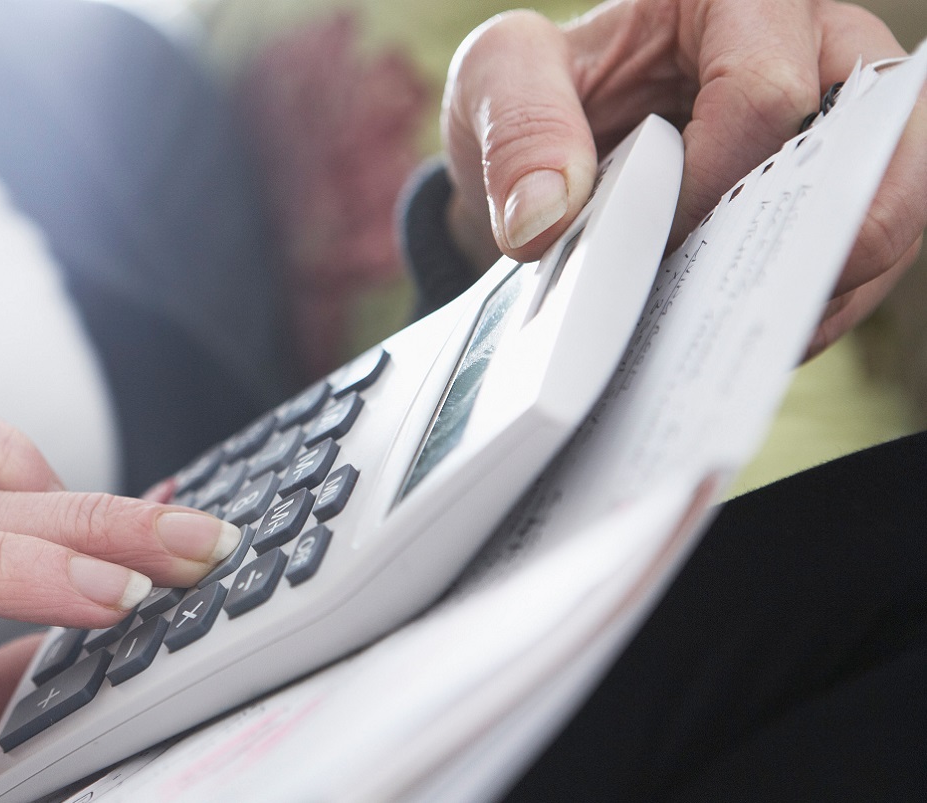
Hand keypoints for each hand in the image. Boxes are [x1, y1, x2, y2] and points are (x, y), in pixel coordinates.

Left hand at [440, 0, 926, 355]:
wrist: (545, 155)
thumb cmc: (534, 96)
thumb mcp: (494, 81)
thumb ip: (518, 128)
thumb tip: (547, 218)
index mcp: (732, 0)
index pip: (763, 88)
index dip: (714, 179)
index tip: (654, 239)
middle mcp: (815, 46)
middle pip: (872, 138)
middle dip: (809, 232)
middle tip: (732, 300)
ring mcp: (842, 122)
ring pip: (894, 201)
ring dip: (824, 281)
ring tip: (740, 330)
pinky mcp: (838, 193)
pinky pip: (869, 255)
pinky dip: (814, 306)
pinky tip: (744, 336)